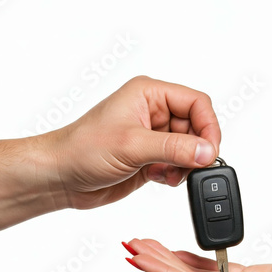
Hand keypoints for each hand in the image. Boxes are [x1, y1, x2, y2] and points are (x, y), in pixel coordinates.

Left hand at [47, 76, 219, 209]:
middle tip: (190, 166)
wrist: (61, 178)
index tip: (210, 150)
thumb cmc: (82, 149)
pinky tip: (159, 177)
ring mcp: (153, 137)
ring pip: (190, 148)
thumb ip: (174, 148)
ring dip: (186, 165)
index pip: (196, 102)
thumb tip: (207, 151)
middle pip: (196, 127)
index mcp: (149, 94)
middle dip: (196, 150)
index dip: (208, 126)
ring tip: (169, 173)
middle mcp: (154, 113)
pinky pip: (178, 164)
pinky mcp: (151, 158)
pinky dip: (176, 174)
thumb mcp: (132, 145)